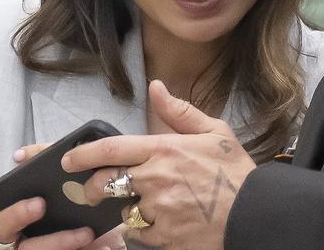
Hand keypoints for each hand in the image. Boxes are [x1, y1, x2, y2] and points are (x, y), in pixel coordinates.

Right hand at [0, 145, 122, 249]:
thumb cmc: (71, 204)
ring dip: (58, 240)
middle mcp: (13, 238)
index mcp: (10, 215)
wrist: (105, 233)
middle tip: (41, 204)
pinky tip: (103, 245)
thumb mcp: (60, 180)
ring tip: (86, 232)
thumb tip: (20, 155)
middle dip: (17, 215)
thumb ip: (41, 160)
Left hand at [61, 80, 257, 249]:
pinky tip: (161, 224)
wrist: (256, 214)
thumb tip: (157, 88)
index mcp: (164, 149)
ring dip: (127, 209)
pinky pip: (138, 235)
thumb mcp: (215, 132)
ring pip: (121, 210)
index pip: (110, 148)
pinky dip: (143, 231)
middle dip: (93, 187)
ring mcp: (157, 209)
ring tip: (147, 206)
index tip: (68, 159)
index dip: (81, 154)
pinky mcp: (163, 236)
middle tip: (95, 189)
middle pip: (104, 183)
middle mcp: (155, 178)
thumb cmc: (237, 173)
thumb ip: (180, 112)